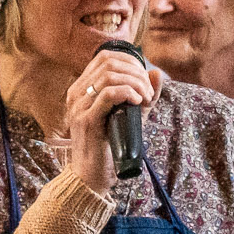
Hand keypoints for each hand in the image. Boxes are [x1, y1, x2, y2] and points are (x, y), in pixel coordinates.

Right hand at [63, 48, 163, 194]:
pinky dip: (128, 92)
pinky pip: (109, 94)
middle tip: (149, 92)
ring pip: (110, 76)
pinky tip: (138, 102)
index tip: (145, 79)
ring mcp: (79, 106)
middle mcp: (76, 93)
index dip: (130, 62)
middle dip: (136, 73)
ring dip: (136, 83)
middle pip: (109, 63)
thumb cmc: (110, 146)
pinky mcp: (87, 120)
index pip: (105, 57)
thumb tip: (157, 72)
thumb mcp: (130, 116)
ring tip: (146, 99)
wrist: (92, 176)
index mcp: (82, 88)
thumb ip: (143, 94)